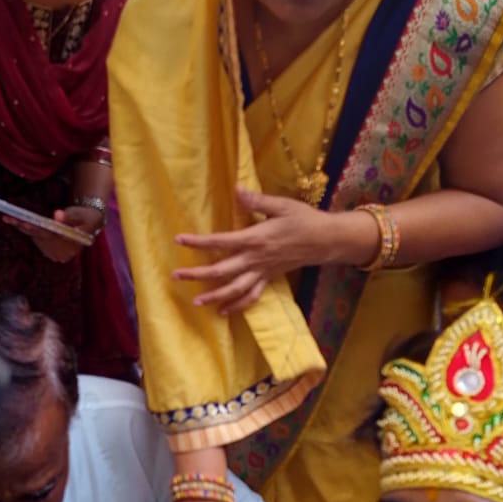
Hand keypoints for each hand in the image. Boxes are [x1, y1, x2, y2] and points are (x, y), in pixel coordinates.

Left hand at [3, 204, 101, 264]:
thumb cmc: (86, 217)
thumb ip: (70, 215)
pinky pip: (34, 238)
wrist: (88, 222)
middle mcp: (60, 254)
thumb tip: (57, 216)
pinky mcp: (47, 249)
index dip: (35, 229)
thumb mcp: (81, 214)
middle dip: (23, 226)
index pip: (49, 237)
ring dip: (21, 227)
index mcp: (70, 247)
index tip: (23, 222)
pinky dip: (25, 229)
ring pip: (34, 238)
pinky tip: (15, 221)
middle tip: (7, 217)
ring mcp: (53, 253)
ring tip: (8, 218)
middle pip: (38, 239)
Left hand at [173, 186, 340, 314]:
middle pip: (222, 271)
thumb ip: (256, 201)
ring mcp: (262, 272)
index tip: (180, 240)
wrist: (326, 241)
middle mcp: (256, 259)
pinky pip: (252, 297)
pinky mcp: (269, 279)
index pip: (221, 241)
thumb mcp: (281, 205)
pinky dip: (237, 306)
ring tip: (196, 302)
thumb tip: (236, 189)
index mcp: (256, 238)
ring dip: (214, 297)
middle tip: (176, 275)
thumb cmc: (304, 220)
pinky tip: (223, 312)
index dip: (199, 242)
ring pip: (235, 289)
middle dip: (198, 274)